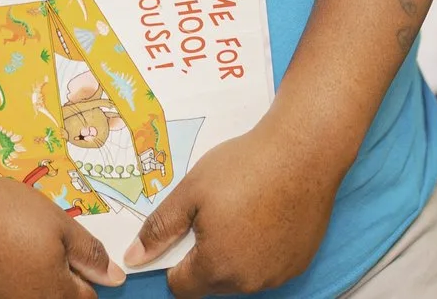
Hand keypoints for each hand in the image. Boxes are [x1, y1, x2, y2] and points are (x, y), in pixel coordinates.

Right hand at [0, 167, 124, 298]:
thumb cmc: (5, 211)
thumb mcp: (59, 224)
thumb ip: (89, 255)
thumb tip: (115, 278)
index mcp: (54, 296)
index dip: (82, 274)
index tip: (70, 256)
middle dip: (55, 283)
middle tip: (37, 250)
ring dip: (25, 285)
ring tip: (11, 253)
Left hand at [124, 117, 343, 296]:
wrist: (303, 152)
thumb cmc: (244, 168)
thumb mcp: (190, 192)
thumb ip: (160, 229)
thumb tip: (133, 258)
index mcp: (216, 267)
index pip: (181, 286)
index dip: (173, 262)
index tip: (182, 233)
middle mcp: (248, 282)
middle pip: (212, 282)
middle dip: (205, 255)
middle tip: (213, 213)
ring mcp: (277, 275)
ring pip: (241, 275)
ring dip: (235, 253)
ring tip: (242, 210)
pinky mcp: (299, 263)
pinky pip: (268, 266)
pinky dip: (262, 249)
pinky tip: (266, 215)